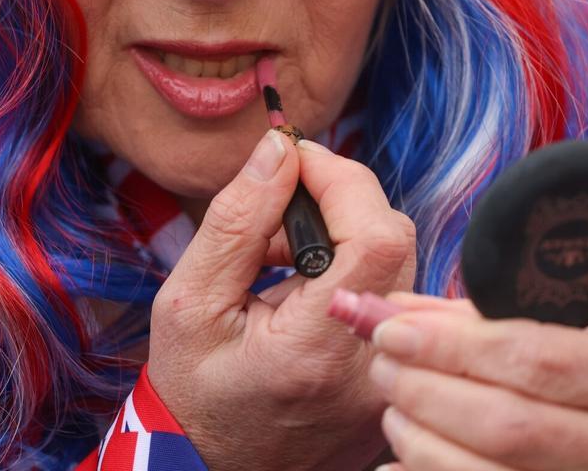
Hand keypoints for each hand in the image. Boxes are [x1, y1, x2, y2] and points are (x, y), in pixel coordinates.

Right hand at [147, 131, 417, 470]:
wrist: (205, 463)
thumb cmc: (191, 388)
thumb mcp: (189, 301)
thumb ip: (236, 221)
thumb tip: (279, 148)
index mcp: (317, 352)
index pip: (374, 237)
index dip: (341, 179)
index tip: (293, 161)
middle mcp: (371, 370)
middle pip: (394, 240)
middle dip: (336, 200)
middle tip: (275, 212)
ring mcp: (390, 380)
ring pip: (398, 262)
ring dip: (342, 232)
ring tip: (280, 257)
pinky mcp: (393, 377)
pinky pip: (394, 292)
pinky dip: (351, 266)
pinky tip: (304, 285)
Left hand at [368, 294, 587, 470]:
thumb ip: (504, 318)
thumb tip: (399, 310)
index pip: (536, 360)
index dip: (450, 346)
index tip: (390, 327)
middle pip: (509, 427)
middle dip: (426, 390)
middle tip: (383, 363)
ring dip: (422, 441)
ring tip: (395, 408)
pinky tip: (402, 462)